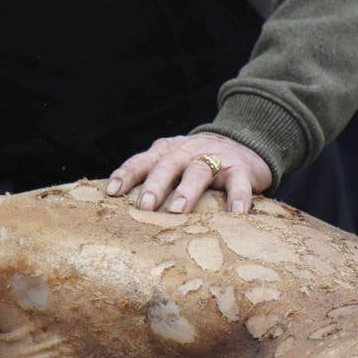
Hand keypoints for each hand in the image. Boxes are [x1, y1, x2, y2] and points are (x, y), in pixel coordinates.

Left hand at [105, 133, 272, 214]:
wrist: (245, 143)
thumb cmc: (199, 162)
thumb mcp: (175, 163)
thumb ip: (153, 177)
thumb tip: (120, 210)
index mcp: (168, 151)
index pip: (142, 160)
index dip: (127, 174)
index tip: (113, 192)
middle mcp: (189, 151)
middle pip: (168, 164)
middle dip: (155, 185)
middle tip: (144, 206)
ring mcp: (216, 157)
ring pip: (199, 171)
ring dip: (187, 190)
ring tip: (178, 210)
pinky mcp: (241, 168)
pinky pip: (239, 182)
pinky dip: (238, 197)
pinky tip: (236, 213)